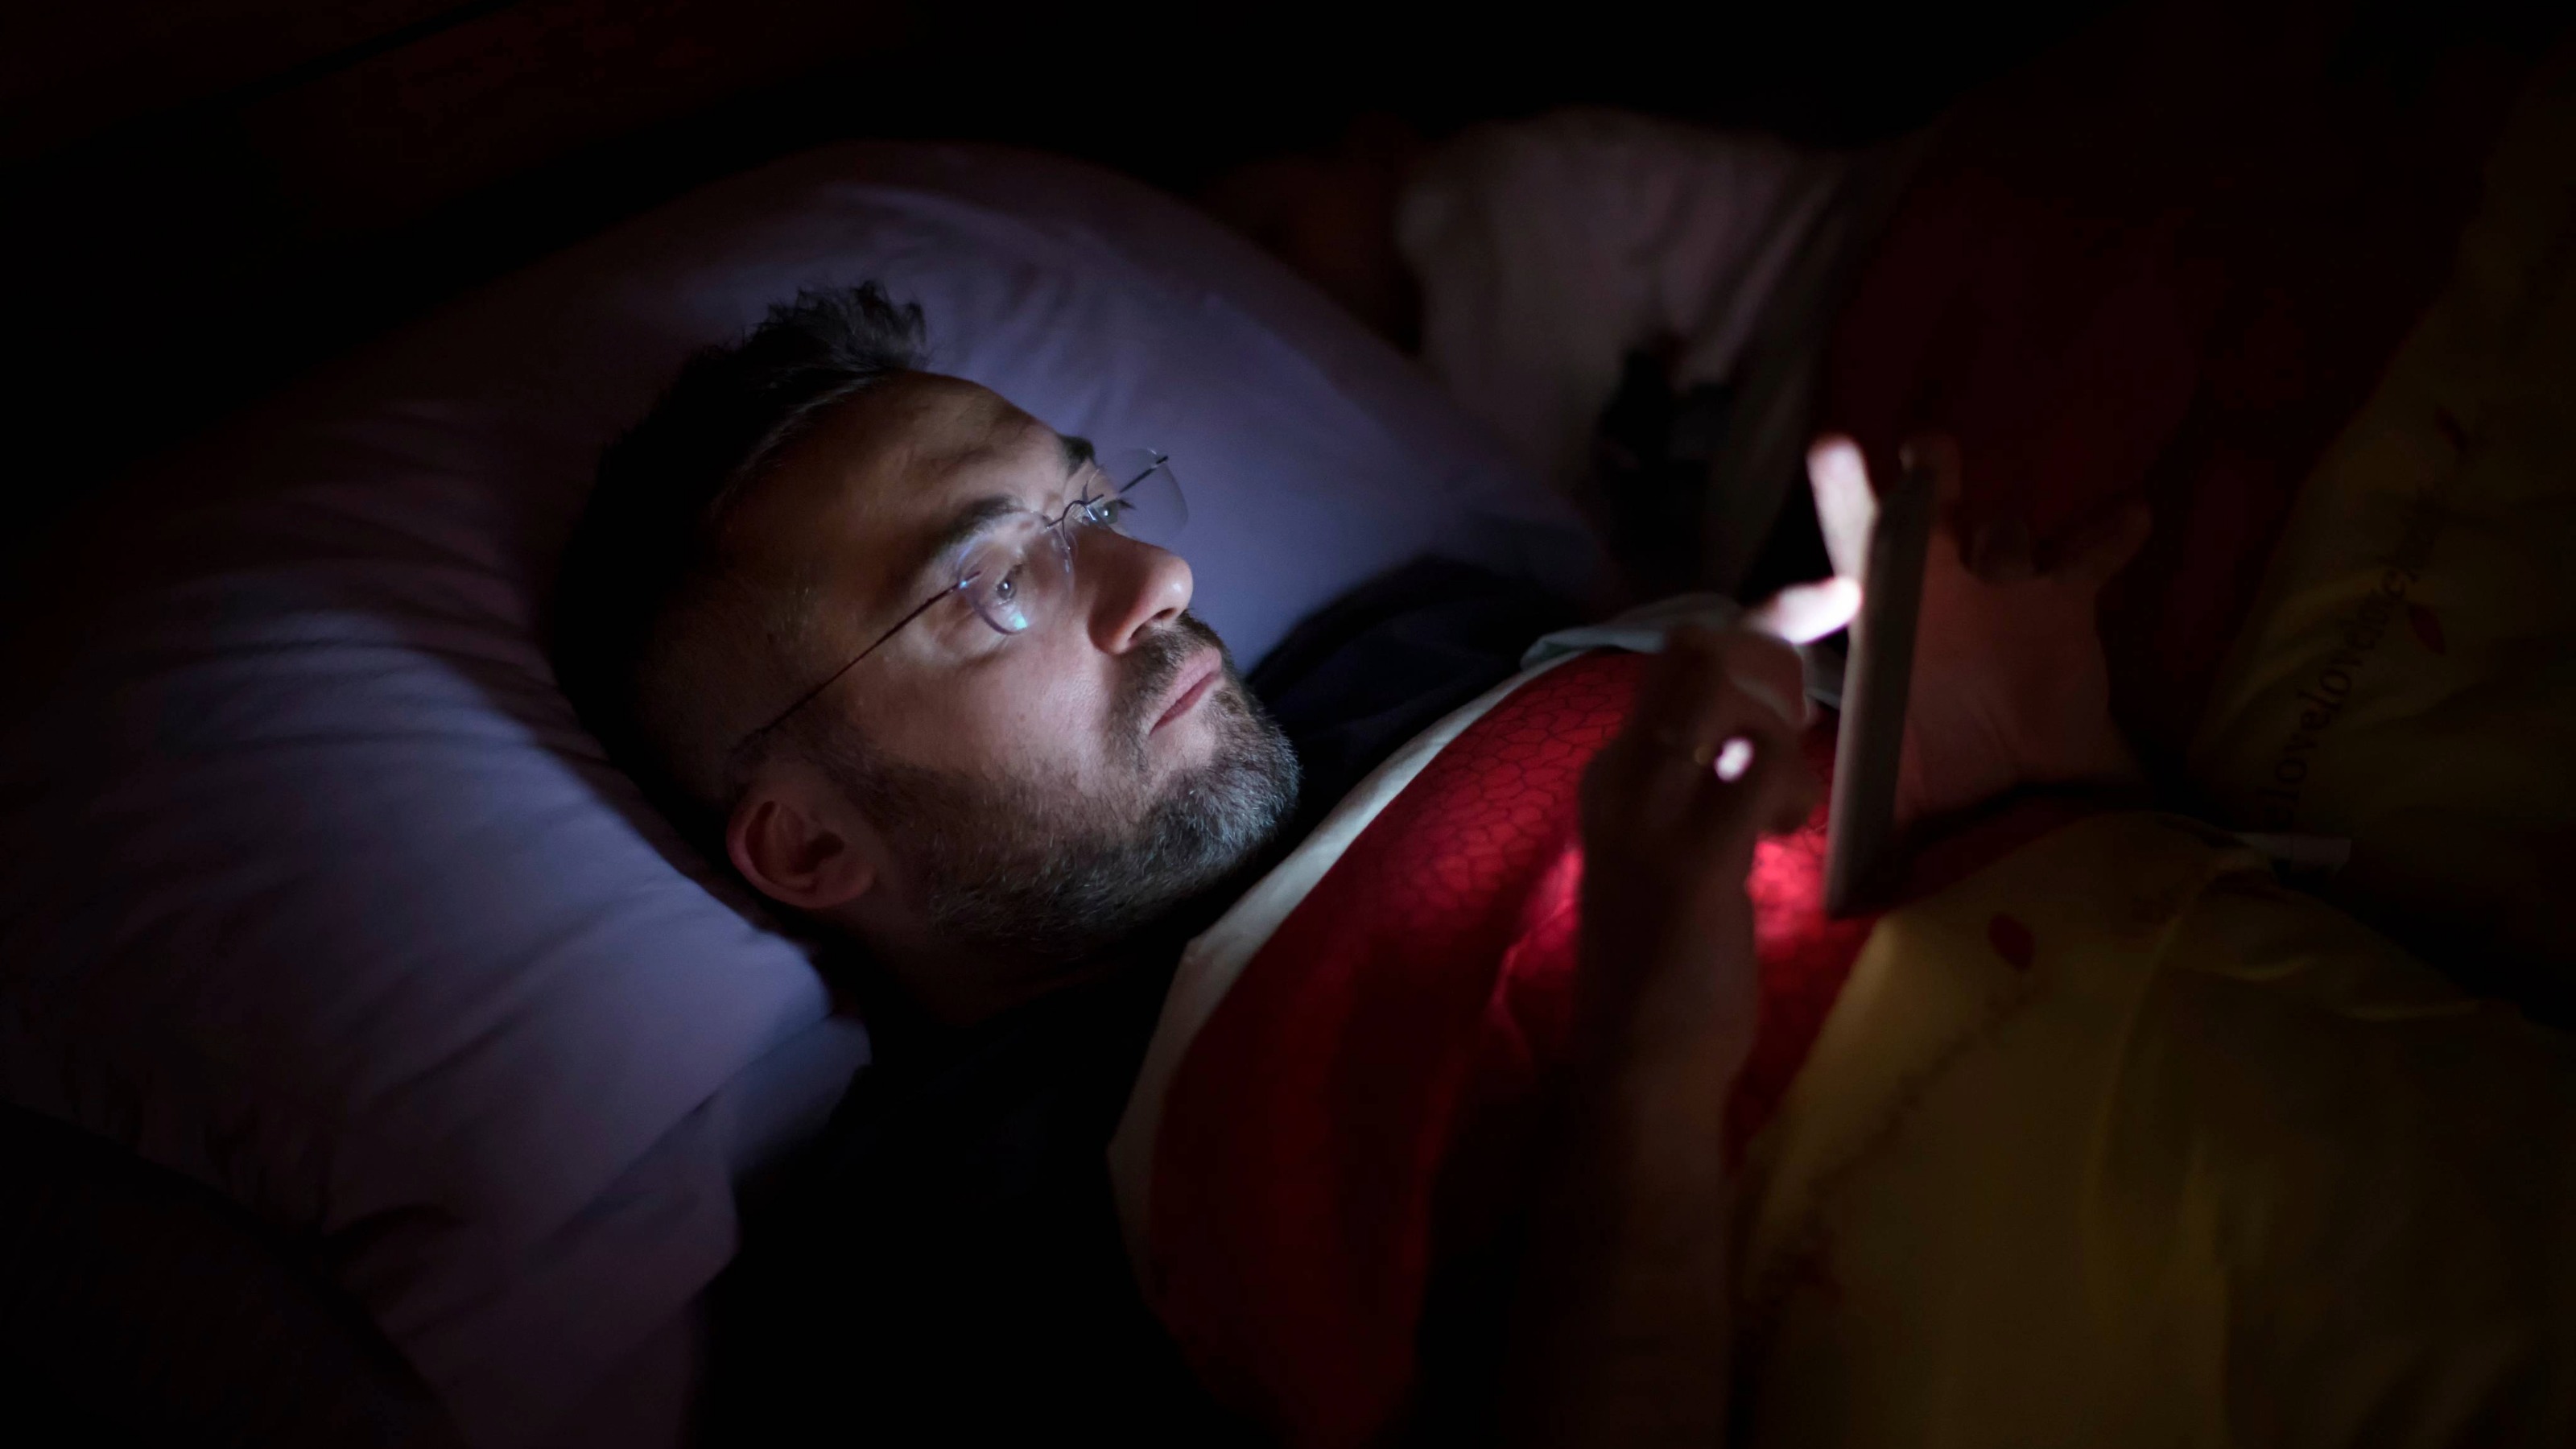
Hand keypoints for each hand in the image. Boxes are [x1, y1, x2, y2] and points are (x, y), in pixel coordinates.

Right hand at [1576, 621, 1833, 1071]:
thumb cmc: (1668, 963)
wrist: (1638, 1062)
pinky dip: (1789, 780)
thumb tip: (1762, 729)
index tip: (1832, 594)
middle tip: (1797, 737)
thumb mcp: (1674, 848)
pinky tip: (1782, 828)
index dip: (1763, 613)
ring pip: (1723, 689)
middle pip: (1697, 649)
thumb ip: (1704, 784)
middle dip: (1776, 665)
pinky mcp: (1693, 859)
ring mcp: (1650, 814)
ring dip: (1783, 727)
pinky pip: (1760, 768)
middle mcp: (1621, 776)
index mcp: (1617, 772)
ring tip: (1784, 804)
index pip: (1677, 653)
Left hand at [1808, 434, 2148, 827]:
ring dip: (2007, 541)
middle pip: (1926, 513)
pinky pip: (2087, 556)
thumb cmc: (1941, 777)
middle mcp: (1938, 587)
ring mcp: (2001, 585)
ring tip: (2011, 568)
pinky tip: (2127, 517)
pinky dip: (2106, 535)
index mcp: (1885, 619)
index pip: (1849, 547)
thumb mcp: (1894, 800)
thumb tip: (1836, 910)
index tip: (1835, 456)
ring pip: (2004, 534)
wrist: (2019, 787)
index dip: (1841, 501)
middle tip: (1927, 454)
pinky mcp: (2063, 597)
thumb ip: (1865, 829)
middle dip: (1927, 480)